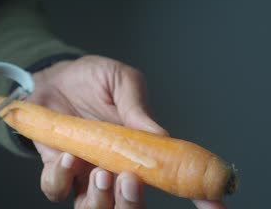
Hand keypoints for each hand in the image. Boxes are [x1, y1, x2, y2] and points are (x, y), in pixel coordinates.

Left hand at [27, 55, 225, 208]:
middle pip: (131, 206)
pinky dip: (62, 179)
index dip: (199, 196)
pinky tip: (68, 156)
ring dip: (100, 199)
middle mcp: (116, 168)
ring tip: (99, 171)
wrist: (55, 75)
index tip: (215, 205)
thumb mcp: (121, 81)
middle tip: (130, 180)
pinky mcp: (57, 167)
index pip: (173, 179)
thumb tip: (162, 137)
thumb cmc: (93, 78)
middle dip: (132, 204)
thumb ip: (138, 108)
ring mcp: (85, 171)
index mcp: (141, 150)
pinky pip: (57, 189)